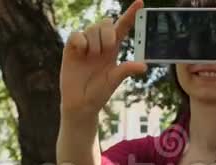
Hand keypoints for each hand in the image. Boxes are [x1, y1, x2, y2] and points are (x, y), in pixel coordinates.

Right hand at [59, 0, 146, 121]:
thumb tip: (144, 66)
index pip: (123, 27)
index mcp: (113, 49)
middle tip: (106, 50)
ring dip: (95, 42)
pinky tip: (81, 53)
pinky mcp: (71, 49)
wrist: (80, 104)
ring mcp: (85, 45)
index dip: (131, 14)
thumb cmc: (98, 93)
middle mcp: (99, 44)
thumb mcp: (114, 81)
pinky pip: (76, 34)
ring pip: (92, 28)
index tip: (140, 2)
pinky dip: (81, 42)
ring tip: (91, 57)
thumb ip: (126, 70)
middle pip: (106, 23)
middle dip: (108, 33)